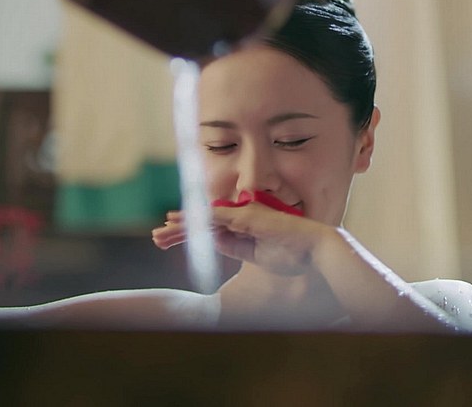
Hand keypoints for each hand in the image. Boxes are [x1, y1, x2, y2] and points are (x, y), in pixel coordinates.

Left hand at [152, 203, 329, 275]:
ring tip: (159, 235)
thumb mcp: (256, 256)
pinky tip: (176, 223)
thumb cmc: (293, 255)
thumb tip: (214, 243)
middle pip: (202, 222)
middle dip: (178, 231)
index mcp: (244, 226)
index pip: (210, 230)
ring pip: (203, 219)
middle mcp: (241, 216)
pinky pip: (213, 217)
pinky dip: (194, 220)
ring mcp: (242, 214)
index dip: (190, 234)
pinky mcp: (244, 216)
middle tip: (157, 238)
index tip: (171, 240)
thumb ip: (236, 248)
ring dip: (180, 228)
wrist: (314, 249)